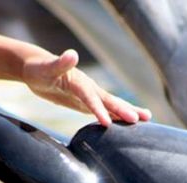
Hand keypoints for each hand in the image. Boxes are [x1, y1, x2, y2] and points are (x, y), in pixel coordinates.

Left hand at [22, 49, 150, 126]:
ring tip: (148, 118)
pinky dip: (115, 116)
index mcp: (79, 81)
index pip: (91, 97)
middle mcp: (88, 87)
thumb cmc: (39, 69)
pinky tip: (125, 123)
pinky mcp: (85, 102)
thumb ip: (59, 63)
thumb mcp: (46, 68)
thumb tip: (72, 54)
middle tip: (143, 120)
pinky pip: (104, 111)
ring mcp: (89, 95)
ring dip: (127, 111)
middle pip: (109, 100)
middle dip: (124, 110)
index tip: (108, 123)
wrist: (38, 69)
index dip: (99, 109)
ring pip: (111, 104)